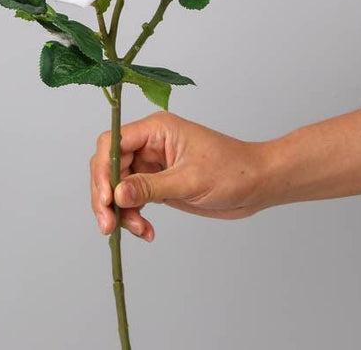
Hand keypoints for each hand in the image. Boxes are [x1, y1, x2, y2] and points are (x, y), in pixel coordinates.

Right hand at [89, 111, 269, 240]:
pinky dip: (134, 216)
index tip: (105, 198)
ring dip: (122, 211)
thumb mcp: (190, 181)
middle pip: (110, 166)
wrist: (257, 184)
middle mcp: (149, 143)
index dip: (103, 170)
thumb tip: (116, 194)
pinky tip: (146, 231)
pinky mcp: (157, 183)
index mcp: (156, 129)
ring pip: (118, 186)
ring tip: (139, 230)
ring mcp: (152, 164)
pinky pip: (133, 199)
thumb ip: (150, 187)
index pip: (112, 142)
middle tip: (109, 225)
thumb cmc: (233, 170)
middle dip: (106, 196)